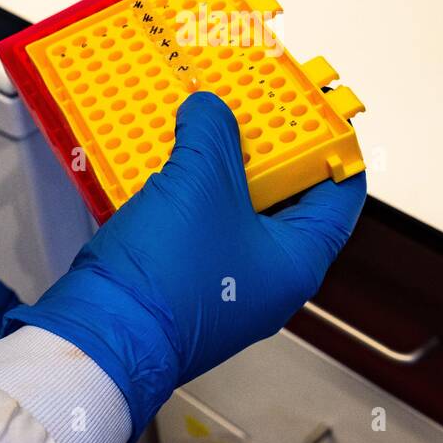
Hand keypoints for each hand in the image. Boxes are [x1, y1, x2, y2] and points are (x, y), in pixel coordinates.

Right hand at [4, 91, 366, 442]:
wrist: (102, 333)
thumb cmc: (167, 277)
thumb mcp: (201, 181)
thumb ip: (213, 132)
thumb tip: (210, 109)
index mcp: (297, 261)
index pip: (340, 194)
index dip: (334, 147)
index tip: (320, 111)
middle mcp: (270, 278)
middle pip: (287, 198)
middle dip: (269, 151)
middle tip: (253, 112)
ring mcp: (228, 283)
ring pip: (237, 211)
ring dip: (222, 169)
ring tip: (207, 127)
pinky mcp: (187, 283)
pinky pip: (201, 226)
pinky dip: (192, 192)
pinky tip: (171, 162)